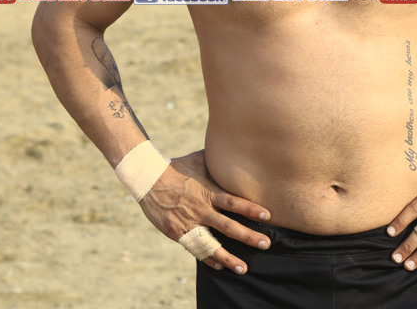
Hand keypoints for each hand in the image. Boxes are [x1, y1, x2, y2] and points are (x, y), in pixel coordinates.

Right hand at [139, 149, 273, 274]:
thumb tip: (236, 148)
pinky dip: (207, 258)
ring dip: (229, 258)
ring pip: (212, 244)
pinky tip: (219, 266)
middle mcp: (201, 210)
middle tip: (266, 244)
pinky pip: (195, 248)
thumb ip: (218, 161)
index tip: (268, 216)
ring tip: (243, 269)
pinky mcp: (177, 232)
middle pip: (228, 226)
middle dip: (248, 237)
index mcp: (208, 192)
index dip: (250, 209)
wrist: (149, 179)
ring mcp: (189, 223)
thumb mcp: (199, 160)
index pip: (233, 202)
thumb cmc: (178, 167)